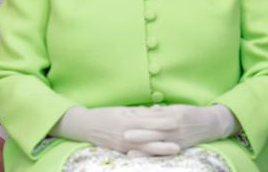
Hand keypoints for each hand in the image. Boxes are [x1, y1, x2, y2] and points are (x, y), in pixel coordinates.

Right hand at [51, 106, 180, 155]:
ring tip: (176, 150)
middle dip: (166, 138)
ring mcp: (124, 145)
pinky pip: (138, 154)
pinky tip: (159, 156)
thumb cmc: (105, 114)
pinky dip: (150, 154)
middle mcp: (126, 134)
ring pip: (146, 148)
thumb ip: (138, 112)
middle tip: (182, 139)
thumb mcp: (121, 110)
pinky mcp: (121, 151)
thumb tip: (156, 111)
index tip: (176, 120)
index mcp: (126, 120)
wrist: (85, 125)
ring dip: (162, 149)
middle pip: (149, 136)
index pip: (147, 121)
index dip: (162, 121)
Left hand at [126, 104, 235, 148]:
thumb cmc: (189, 113)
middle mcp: (174, 127)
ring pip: (158, 144)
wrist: (210, 123)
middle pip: (154, 131)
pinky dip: (154, 156)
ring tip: (130, 152)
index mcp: (172, 114)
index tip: (124, 117)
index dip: (138, 117)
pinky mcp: (180, 148)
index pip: (152, 116)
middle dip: (139, 134)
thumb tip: (143, 111)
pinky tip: (145, 160)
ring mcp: (177, 139)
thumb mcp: (175, 108)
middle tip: (123, 134)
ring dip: (144, 149)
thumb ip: (159, 111)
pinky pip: (165, 153)